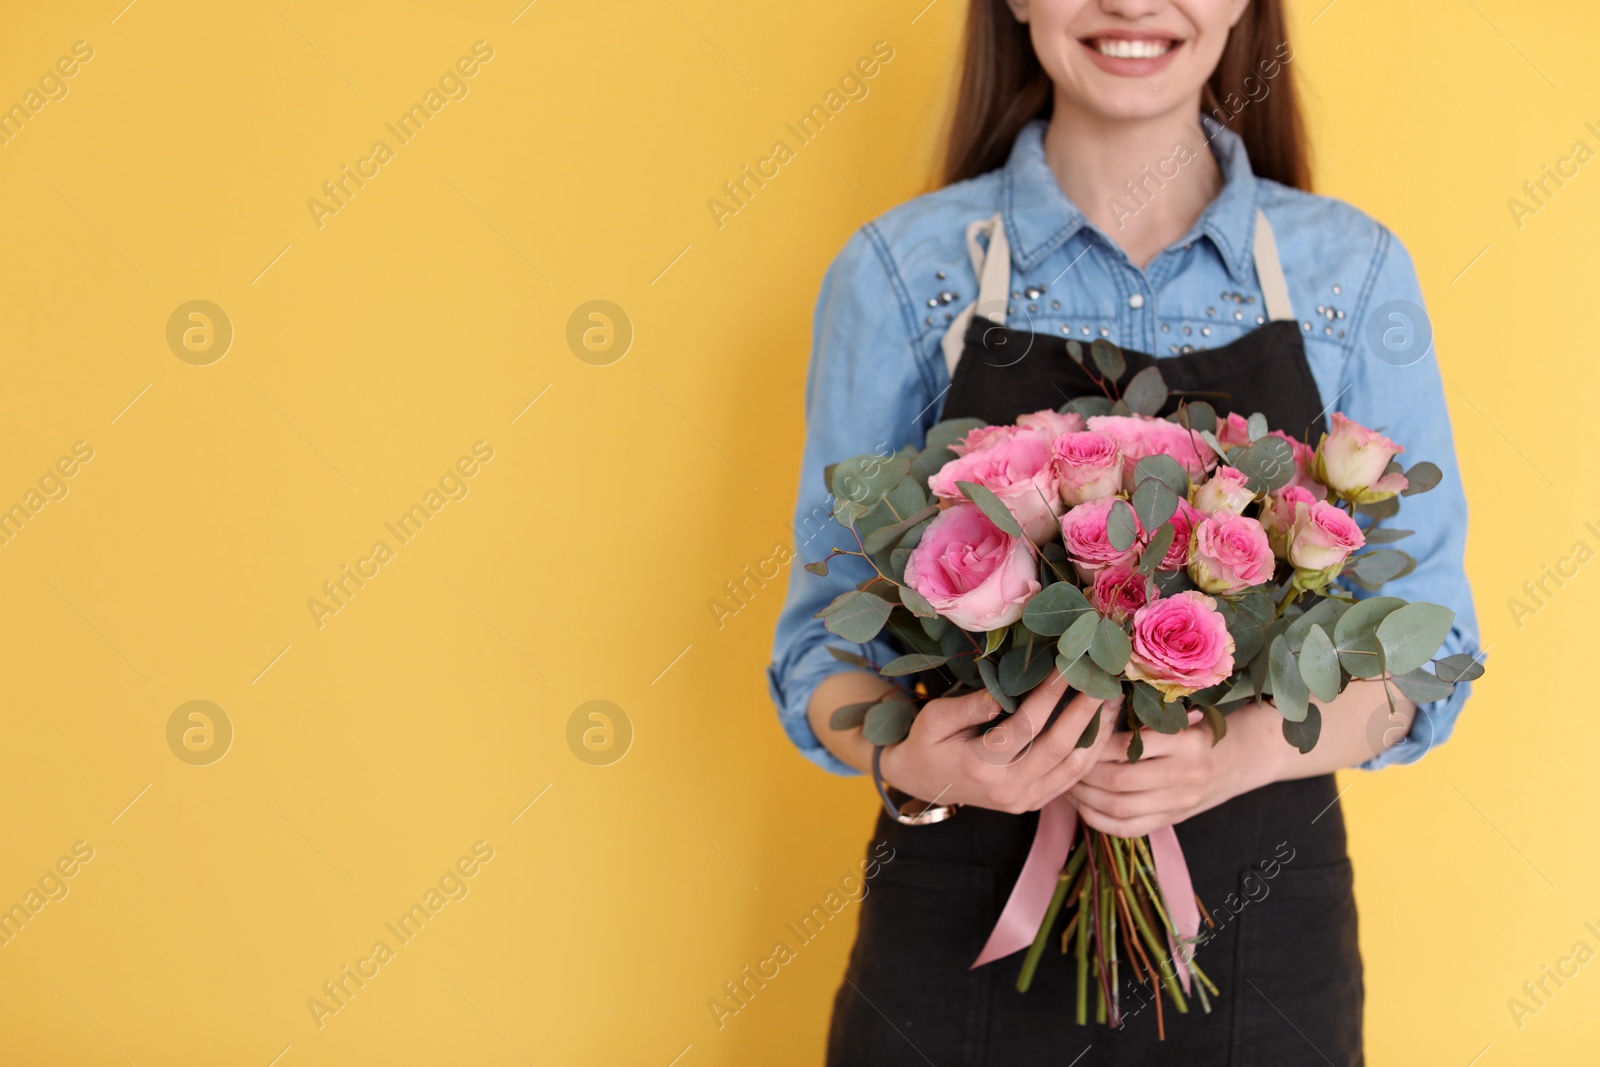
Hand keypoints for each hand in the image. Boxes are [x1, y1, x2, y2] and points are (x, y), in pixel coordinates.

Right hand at [879, 669, 1121, 813]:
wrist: (922, 782)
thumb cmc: (927, 742)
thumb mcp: (934, 718)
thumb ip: (968, 707)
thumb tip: (1003, 693)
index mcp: (981, 767)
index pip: (1025, 726)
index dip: (1049, 694)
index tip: (1068, 664)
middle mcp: (1008, 790)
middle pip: (1060, 748)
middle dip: (1086, 711)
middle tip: (1106, 679)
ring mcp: (1025, 801)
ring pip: (1075, 768)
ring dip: (1098, 732)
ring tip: (1113, 699)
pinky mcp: (1035, 802)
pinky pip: (1072, 778)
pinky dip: (1092, 751)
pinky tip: (1103, 725)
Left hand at [1069, 702, 1292, 836]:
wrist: (1244, 757)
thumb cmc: (1203, 727)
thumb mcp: (1181, 713)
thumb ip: (1145, 716)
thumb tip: (1092, 707)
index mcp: (1186, 742)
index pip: (1129, 746)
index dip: (1094, 743)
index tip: (1074, 732)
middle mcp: (1186, 775)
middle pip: (1119, 780)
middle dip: (1083, 772)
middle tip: (1062, 758)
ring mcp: (1180, 802)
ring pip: (1120, 807)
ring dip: (1084, 797)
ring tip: (1064, 781)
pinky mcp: (1174, 819)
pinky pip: (1129, 829)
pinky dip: (1099, 820)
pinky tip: (1082, 805)